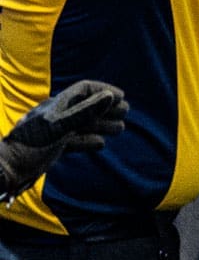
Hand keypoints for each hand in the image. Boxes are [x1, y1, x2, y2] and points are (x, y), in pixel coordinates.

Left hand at [0, 81, 127, 198]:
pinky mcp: (53, 148)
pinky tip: (100, 144)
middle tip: (126, 112)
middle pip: (86, 107)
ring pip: (83, 125)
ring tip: (120, 129)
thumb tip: (110, 96)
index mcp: (58, 105)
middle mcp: (58, 116)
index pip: (84, 90)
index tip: (120, 97)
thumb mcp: (59, 127)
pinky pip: (75, 141)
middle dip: (106, 108)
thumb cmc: (31, 145)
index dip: (103, 91)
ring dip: (101, 125)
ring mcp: (56, 132)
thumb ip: (85, 112)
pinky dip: (88, 141)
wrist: (8, 169)